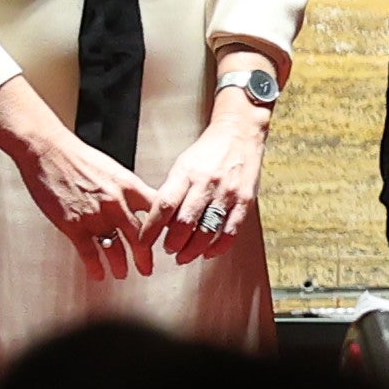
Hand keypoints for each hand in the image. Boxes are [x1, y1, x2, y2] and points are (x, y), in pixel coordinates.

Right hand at [0, 102, 158, 280]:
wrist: (49, 151)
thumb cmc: (80, 158)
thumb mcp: (115, 170)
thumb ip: (128, 190)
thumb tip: (141, 204)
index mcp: (130, 186)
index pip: (157, 212)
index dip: (164, 229)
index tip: (167, 241)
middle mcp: (117, 202)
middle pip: (140, 236)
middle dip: (145, 257)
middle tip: (148, 269)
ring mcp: (95, 215)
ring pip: (115, 248)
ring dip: (121, 264)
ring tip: (124, 273)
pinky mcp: (73, 224)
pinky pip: (89, 252)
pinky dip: (95, 266)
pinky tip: (99, 275)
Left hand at [156, 97, 266, 262]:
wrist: (239, 133)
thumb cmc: (207, 151)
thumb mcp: (182, 166)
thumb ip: (172, 192)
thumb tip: (158, 223)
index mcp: (186, 173)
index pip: (164, 206)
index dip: (151, 229)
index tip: (142, 244)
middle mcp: (207, 183)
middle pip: (184, 223)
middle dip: (172, 244)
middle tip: (168, 250)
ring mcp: (228, 192)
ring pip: (207, 231)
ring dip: (192, 250)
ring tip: (184, 256)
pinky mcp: (245, 200)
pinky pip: (231, 230)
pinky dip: (218, 247)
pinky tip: (209, 253)